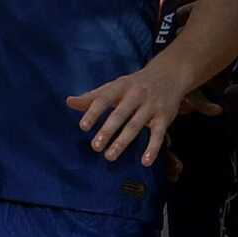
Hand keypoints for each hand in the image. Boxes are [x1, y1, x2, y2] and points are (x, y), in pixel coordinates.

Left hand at [67, 62, 220, 165]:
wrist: (169, 74)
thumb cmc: (134, 84)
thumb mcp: (113, 86)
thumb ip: (92, 97)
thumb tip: (68, 102)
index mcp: (119, 87)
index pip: (104, 99)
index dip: (93, 112)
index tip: (83, 127)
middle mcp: (135, 95)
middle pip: (120, 114)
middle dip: (107, 130)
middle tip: (95, 147)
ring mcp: (151, 106)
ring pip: (135, 125)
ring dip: (123, 142)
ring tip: (109, 156)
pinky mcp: (165, 117)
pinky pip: (159, 134)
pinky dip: (153, 148)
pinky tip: (145, 162)